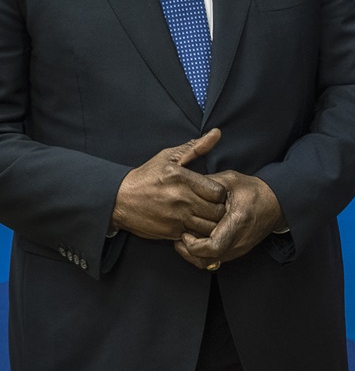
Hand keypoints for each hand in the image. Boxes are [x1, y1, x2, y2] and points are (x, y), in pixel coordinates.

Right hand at [111, 129, 225, 239]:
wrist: (118, 199)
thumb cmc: (147, 176)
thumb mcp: (168, 157)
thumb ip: (195, 148)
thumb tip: (216, 133)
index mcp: (182, 178)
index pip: (218, 191)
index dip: (221, 193)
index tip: (215, 192)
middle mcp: (181, 199)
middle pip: (217, 211)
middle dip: (219, 209)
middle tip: (214, 206)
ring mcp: (176, 218)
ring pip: (209, 227)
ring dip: (211, 223)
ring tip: (206, 216)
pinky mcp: (171, 232)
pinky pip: (196, 237)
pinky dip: (199, 233)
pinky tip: (195, 225)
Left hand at [175, 170, 284, 268]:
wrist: (276, 203)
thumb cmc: (254, 191)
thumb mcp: (231, 181)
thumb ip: (208, 183)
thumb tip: (185, 184)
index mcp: (238, 222)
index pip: (212, 247)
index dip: (193, 245)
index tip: (185, 232)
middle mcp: (239, 241)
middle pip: (206, 260)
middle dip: (187, 251)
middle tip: (180, 236)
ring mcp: (239, 249)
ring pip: (209, 264)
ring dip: (193, 254)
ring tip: (186, 239)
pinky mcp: (237, 252)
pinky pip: (215, 261)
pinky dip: (202, 254)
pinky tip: (198, 240)